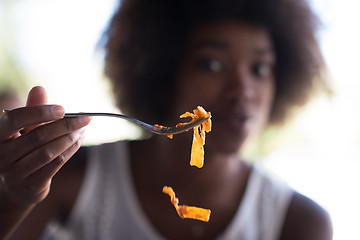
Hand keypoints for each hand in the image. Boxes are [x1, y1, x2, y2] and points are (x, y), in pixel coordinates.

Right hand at [0, 86, 90, 206]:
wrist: (16, 187)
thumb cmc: (21, 150)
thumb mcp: (23, 129)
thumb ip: (31, 109)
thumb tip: (39, 88)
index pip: (15, 119)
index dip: (39, 112)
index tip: (62, 109)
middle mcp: (2, 155)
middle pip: (38, 136)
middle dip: (65, 125)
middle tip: (85, 118)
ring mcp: (15, 173)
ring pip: (48, 152)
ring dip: (70, 138)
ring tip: (83, 128)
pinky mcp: (31, 185)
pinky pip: (55, 164)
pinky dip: (70, 150)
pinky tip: (79, 140)